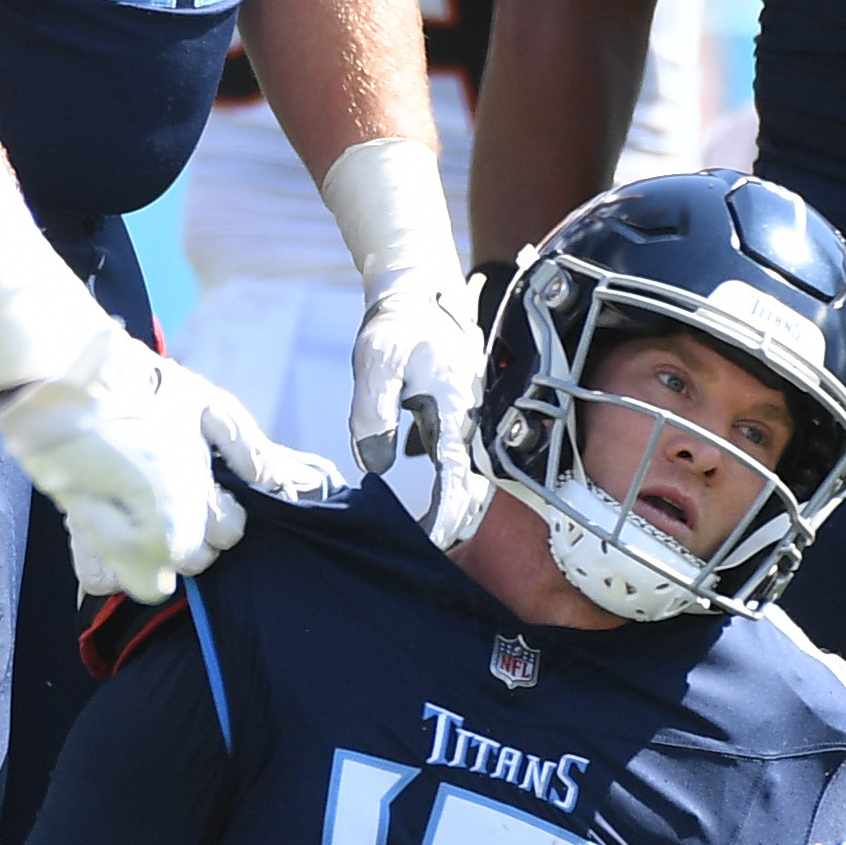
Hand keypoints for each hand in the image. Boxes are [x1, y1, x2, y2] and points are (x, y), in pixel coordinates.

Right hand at [0, 333, 335, 600]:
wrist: (63, 376)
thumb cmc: (139, 383)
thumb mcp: (206, 403)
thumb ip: (247, 447)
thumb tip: (279, 484)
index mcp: (193, 487)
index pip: (229, 533)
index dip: (225, 515)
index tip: (213, 494)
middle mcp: (157, 520)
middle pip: (193, 561)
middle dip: (191, 539)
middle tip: (174, 505)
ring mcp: (114, 531)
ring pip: (150, 580)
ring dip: (153, 560)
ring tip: (143, 521)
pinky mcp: (75, 532)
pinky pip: (99, 579)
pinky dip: (110, 569)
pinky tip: (111, 536)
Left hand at [349, 268, 493, 546]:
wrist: (417, 291)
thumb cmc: (397, 325)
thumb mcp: (376, 361)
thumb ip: (373, 411)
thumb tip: (376, 464)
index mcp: (456, 407)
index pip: (455, 475)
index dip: (445, 514)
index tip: (429, 542)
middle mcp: (471, 416)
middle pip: (472, 484)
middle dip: (455, 521)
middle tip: (430, 553)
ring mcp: (469, 415)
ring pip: (471, 474)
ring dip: (456, 507)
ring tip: (434, 538)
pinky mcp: (459, 413)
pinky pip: (462, 459)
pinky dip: (452, 487)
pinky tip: (435, 506)